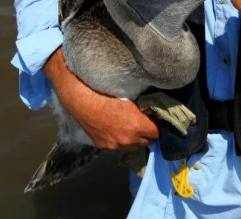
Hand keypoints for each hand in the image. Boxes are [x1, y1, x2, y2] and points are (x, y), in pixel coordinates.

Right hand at [43, 48, 159, 150]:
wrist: (83, 101)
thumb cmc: (108, 94)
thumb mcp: (130, 99)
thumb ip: (143, 108)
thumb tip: (154, 109)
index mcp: (137, 126)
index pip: (157, 133)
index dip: (157, 126)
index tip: (155, 120)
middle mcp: (127, 139)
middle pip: (147, 143)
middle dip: (148, 134)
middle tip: (146, 124)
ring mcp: (114, 145)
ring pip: (132, 147)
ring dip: (135, 140)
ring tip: (132, 128)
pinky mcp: (103, 146)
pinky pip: (117, 146)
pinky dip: (120, 140)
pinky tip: (117, 130)